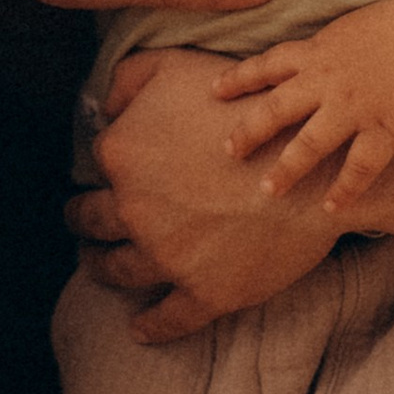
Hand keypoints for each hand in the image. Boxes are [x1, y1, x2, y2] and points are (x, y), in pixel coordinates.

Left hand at [70, 49, 354, 341]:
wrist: (310, 165)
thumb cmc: (246, 108)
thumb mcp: (177, 65)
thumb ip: (128, 77)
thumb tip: (102, 106)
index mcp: (121, 154)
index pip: (98, 162)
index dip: (107, 165)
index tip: (110, 172)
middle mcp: (133, 210)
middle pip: (91, 221)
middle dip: (84, 220)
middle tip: (83, 222)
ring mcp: (166, 256)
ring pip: (118, 269)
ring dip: (102, 268)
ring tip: (99, 266)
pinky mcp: (204, 292)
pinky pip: (167, 318)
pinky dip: (149, 326)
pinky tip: (139, 328)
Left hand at [215, 0, 393, 215]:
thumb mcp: (353, 26)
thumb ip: (327, 46)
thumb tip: (309, 56)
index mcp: (319, 51)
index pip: (267, 64)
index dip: (239, 79)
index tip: (214, 91)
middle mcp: (329, 81)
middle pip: (276, 109)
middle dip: (248, 131)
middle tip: (228, 151)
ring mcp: (356, 108)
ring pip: (310, 144)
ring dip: (287, 169)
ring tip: (268, 191)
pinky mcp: (386, 130)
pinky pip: (360, 167)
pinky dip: (345, 190)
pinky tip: (331, 209)